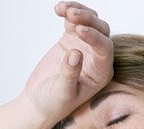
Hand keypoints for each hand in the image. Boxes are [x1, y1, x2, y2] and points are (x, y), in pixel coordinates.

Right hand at [20, 1, 113, 128]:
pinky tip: (58, 9)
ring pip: (90, 22)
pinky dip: (68, 11)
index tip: (78, 30)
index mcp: (101, 73)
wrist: (39, 103)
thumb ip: (70, 74)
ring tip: (62, 9)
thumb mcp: (62, 93)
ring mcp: (85, 47)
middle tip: (70, 15)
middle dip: (87, 20)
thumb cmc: (53, 104)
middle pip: (101, 31)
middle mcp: (97, 58)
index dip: (94, 37)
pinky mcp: (72, 40)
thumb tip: (75, 54)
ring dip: (78, 12)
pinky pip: (74, 21)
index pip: (105, 49)